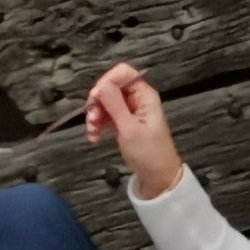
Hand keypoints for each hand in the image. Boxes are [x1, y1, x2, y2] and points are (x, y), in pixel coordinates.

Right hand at [86, 62, 183, 195]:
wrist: (158, 177)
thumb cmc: (149, 153)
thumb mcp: (129, 129)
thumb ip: (115, 105)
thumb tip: (100, 85)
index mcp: (144, 95)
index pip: (123, 72)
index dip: (106, 81)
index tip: (94, 98)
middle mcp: (137, 99)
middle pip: (110, 87)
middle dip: (97, 103)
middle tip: (91, 119)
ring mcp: (130, 111)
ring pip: (106, 103)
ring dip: (95, 116)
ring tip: (91, 133)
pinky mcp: (124, 122)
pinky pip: (107, 116)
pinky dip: (98, 125)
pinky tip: (94, 138)